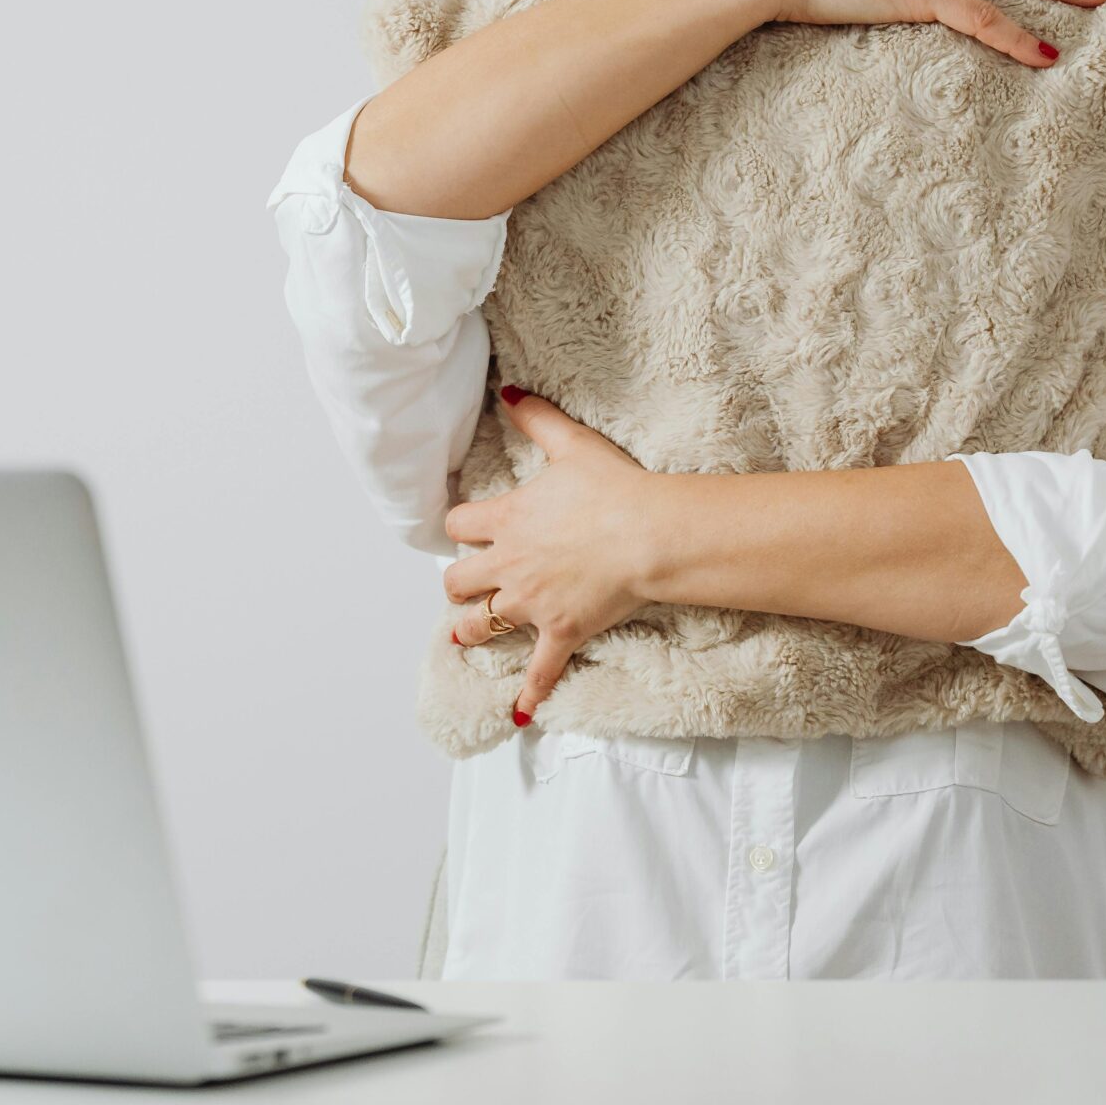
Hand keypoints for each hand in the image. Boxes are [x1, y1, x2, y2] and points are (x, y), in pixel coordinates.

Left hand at [441, 387, 671, 722]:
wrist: (649, 533)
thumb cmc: (614, 488)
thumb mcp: (571, 445)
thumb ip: (536, 418)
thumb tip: (509, 391)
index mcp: (507, 520)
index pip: (458, 525)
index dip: (460, 528)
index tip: (467, 531)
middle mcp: (508, 564)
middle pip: (456, 581)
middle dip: (457, 583)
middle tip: (464, 585)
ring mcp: (532, 603)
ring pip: (479, 625)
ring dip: (471, 630)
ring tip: (466, 634)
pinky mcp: (560, 632)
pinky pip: (538, 670)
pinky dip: (528, 693)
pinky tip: (518, 713)